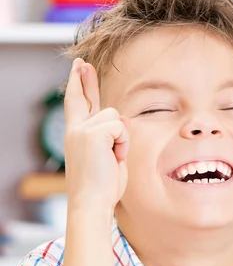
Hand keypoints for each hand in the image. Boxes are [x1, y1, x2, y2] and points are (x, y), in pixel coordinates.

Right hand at [64, 58, 129, 215]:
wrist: (92, 202)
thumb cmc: (102, 189)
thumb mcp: (108, 158)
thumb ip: (112, 138)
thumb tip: (121, 119)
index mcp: (76, 136)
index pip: (77, 105)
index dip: (78, 85)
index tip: (78, 68)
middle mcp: (75, 129)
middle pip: (86, 97)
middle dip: (85, 79)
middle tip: (83, 63)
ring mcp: (82, 129)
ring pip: (115, 116)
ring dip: (121, 138)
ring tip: (113, 158)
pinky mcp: (93, 132)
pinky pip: (120, 126)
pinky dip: (123, 143)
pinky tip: (115, 157)